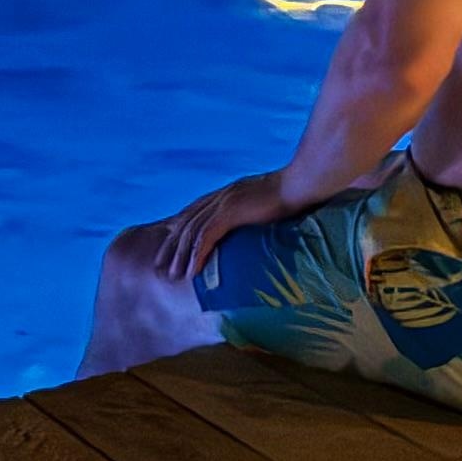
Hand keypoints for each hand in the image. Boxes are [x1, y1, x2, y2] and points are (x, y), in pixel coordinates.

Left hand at [146, 170, 295, 286]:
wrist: (301, 184)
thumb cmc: (291, 195)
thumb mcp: (264, 205)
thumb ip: (251, 214)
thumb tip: (251, 227)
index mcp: (225, 194)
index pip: (192, 214)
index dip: (177, 232)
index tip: (169, 250)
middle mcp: (219, 197)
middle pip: (185, 223)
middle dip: (170, 247)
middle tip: (160, 267)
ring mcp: (223, 203)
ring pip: (192, 233)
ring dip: (181, 256)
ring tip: (173, 275)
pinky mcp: (231, 212)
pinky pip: (207, 237)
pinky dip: (197, 255)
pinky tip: (192, 271)